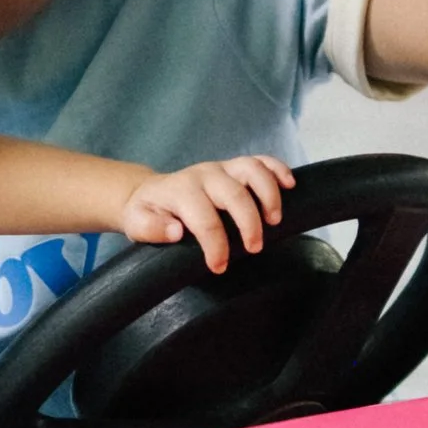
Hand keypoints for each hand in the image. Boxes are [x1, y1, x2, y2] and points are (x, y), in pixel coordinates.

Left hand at [118, 154, 293, 271]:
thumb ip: (152, 229)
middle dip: (249, 223)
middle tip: (254, 248)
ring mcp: (222, 169)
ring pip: (252, 170)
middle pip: (234, 194)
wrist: (150, 193)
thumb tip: (176, 231)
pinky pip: (261, 161)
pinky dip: (278, 169)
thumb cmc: (148, 213)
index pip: (204, 218)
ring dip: (269, 194)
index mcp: (181, 191)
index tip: (220, 266)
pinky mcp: (235, 168)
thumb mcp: (137, 224)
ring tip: (276, 220)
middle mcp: (204, 175)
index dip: (216, 245)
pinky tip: (290, 185)